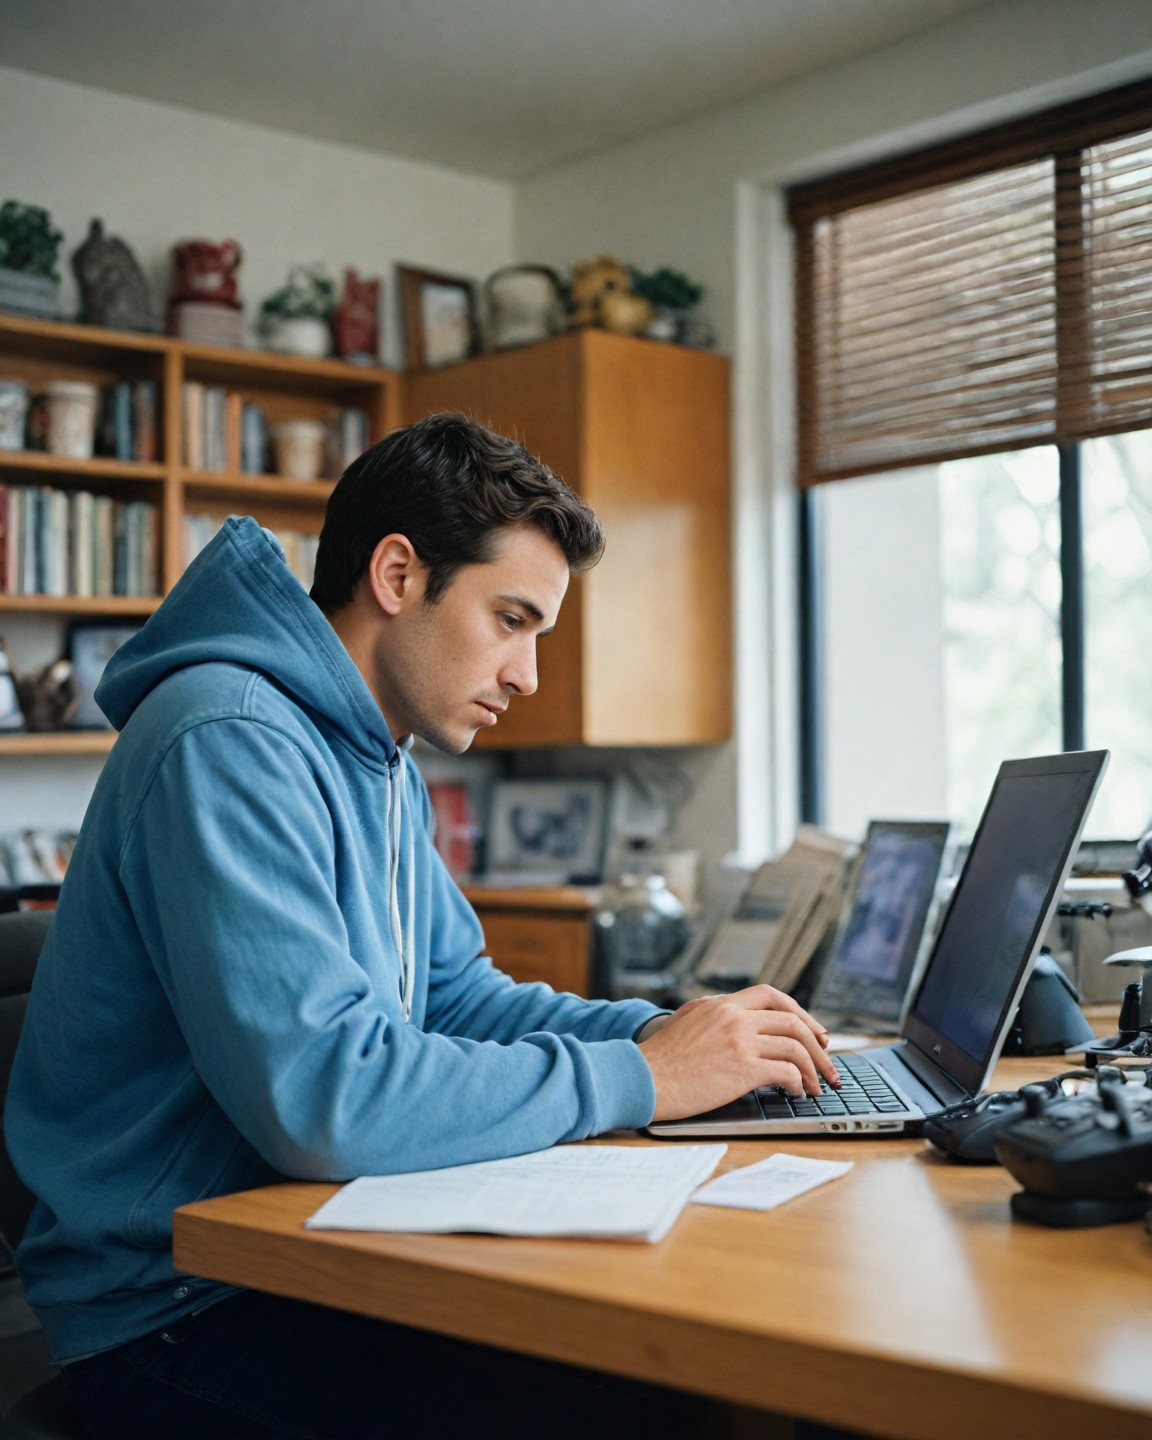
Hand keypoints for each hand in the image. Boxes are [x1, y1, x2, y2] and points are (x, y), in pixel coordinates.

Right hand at [638, 985, 838, 1122]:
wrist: (640, 1078)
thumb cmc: (658, 1062)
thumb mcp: (685, 1024)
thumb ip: (713, 1019)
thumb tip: (738, 1030)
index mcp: (719, 1004)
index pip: (770, 995)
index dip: (799, 1012)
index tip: (813, 1031)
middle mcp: (732, 1016)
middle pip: (791, 1019)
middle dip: (817, 1042)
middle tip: (827, 1062)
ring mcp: (739, 1039)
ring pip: (795, 1045)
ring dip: (813, 1067)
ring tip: (816, 1086)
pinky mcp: (742, 1067)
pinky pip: (787, 1070)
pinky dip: (798, 1082)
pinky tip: (796, 1092)